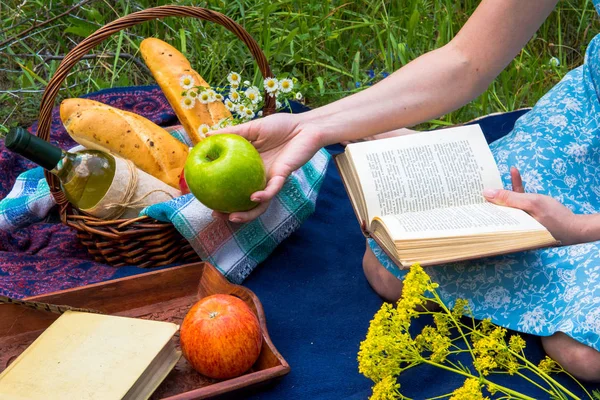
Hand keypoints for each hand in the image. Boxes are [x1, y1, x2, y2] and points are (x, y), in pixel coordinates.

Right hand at [208, 113, 322, 222]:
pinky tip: (253, 198)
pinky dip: (263, 195)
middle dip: (230, 212)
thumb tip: (206, 135)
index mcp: (250, 168)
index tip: (203, 196)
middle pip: (244, 201)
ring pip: (259, 204)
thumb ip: (231, 133)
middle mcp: (259, 178)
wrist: (305, 126)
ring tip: (233, 217)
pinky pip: (272, 190)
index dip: (219, 193)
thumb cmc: (280, 126)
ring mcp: (271, 179)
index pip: (232, 185)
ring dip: (247, 214)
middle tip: (216, 215)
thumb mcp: (251, 128)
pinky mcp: (283, 177)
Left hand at [483, 167, 585, 244]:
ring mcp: (519, 218)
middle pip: (495, 208)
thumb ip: (509, 198)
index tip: (467, 195)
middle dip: (488, 195)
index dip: (479, 206)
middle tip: (475, 182)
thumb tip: (486, 193)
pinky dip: (516, 185)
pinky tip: (513, 171)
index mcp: (508, 228)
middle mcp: (511, 224)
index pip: (488, 216)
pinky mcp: (528, 212)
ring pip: (505, 201)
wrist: (576, 226)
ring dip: (502, 187)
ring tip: (492, 175)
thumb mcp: (531, 203)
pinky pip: (518, 197)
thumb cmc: (554, 217)